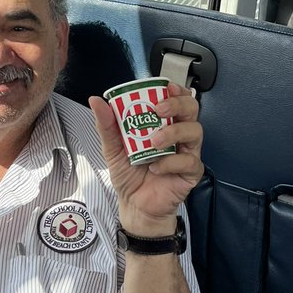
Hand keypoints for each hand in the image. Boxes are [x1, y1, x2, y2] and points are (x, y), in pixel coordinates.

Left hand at [88, 83, 203, 234]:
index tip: (166, 87)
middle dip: (178, 104)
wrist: (134, 205)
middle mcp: (179, 135)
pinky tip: (156, 167)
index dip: (176, 90)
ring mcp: (187, 152)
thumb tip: (97, 101)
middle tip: (159, 109)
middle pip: (192, 109)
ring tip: (154, 142)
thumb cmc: (129, 175)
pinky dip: (171, 162)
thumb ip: (107, 125)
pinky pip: (189, 161)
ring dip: (174, 132)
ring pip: (194, 131)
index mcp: (163, 123)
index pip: (177, 99)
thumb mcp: (113, 148)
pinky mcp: (191, 172)